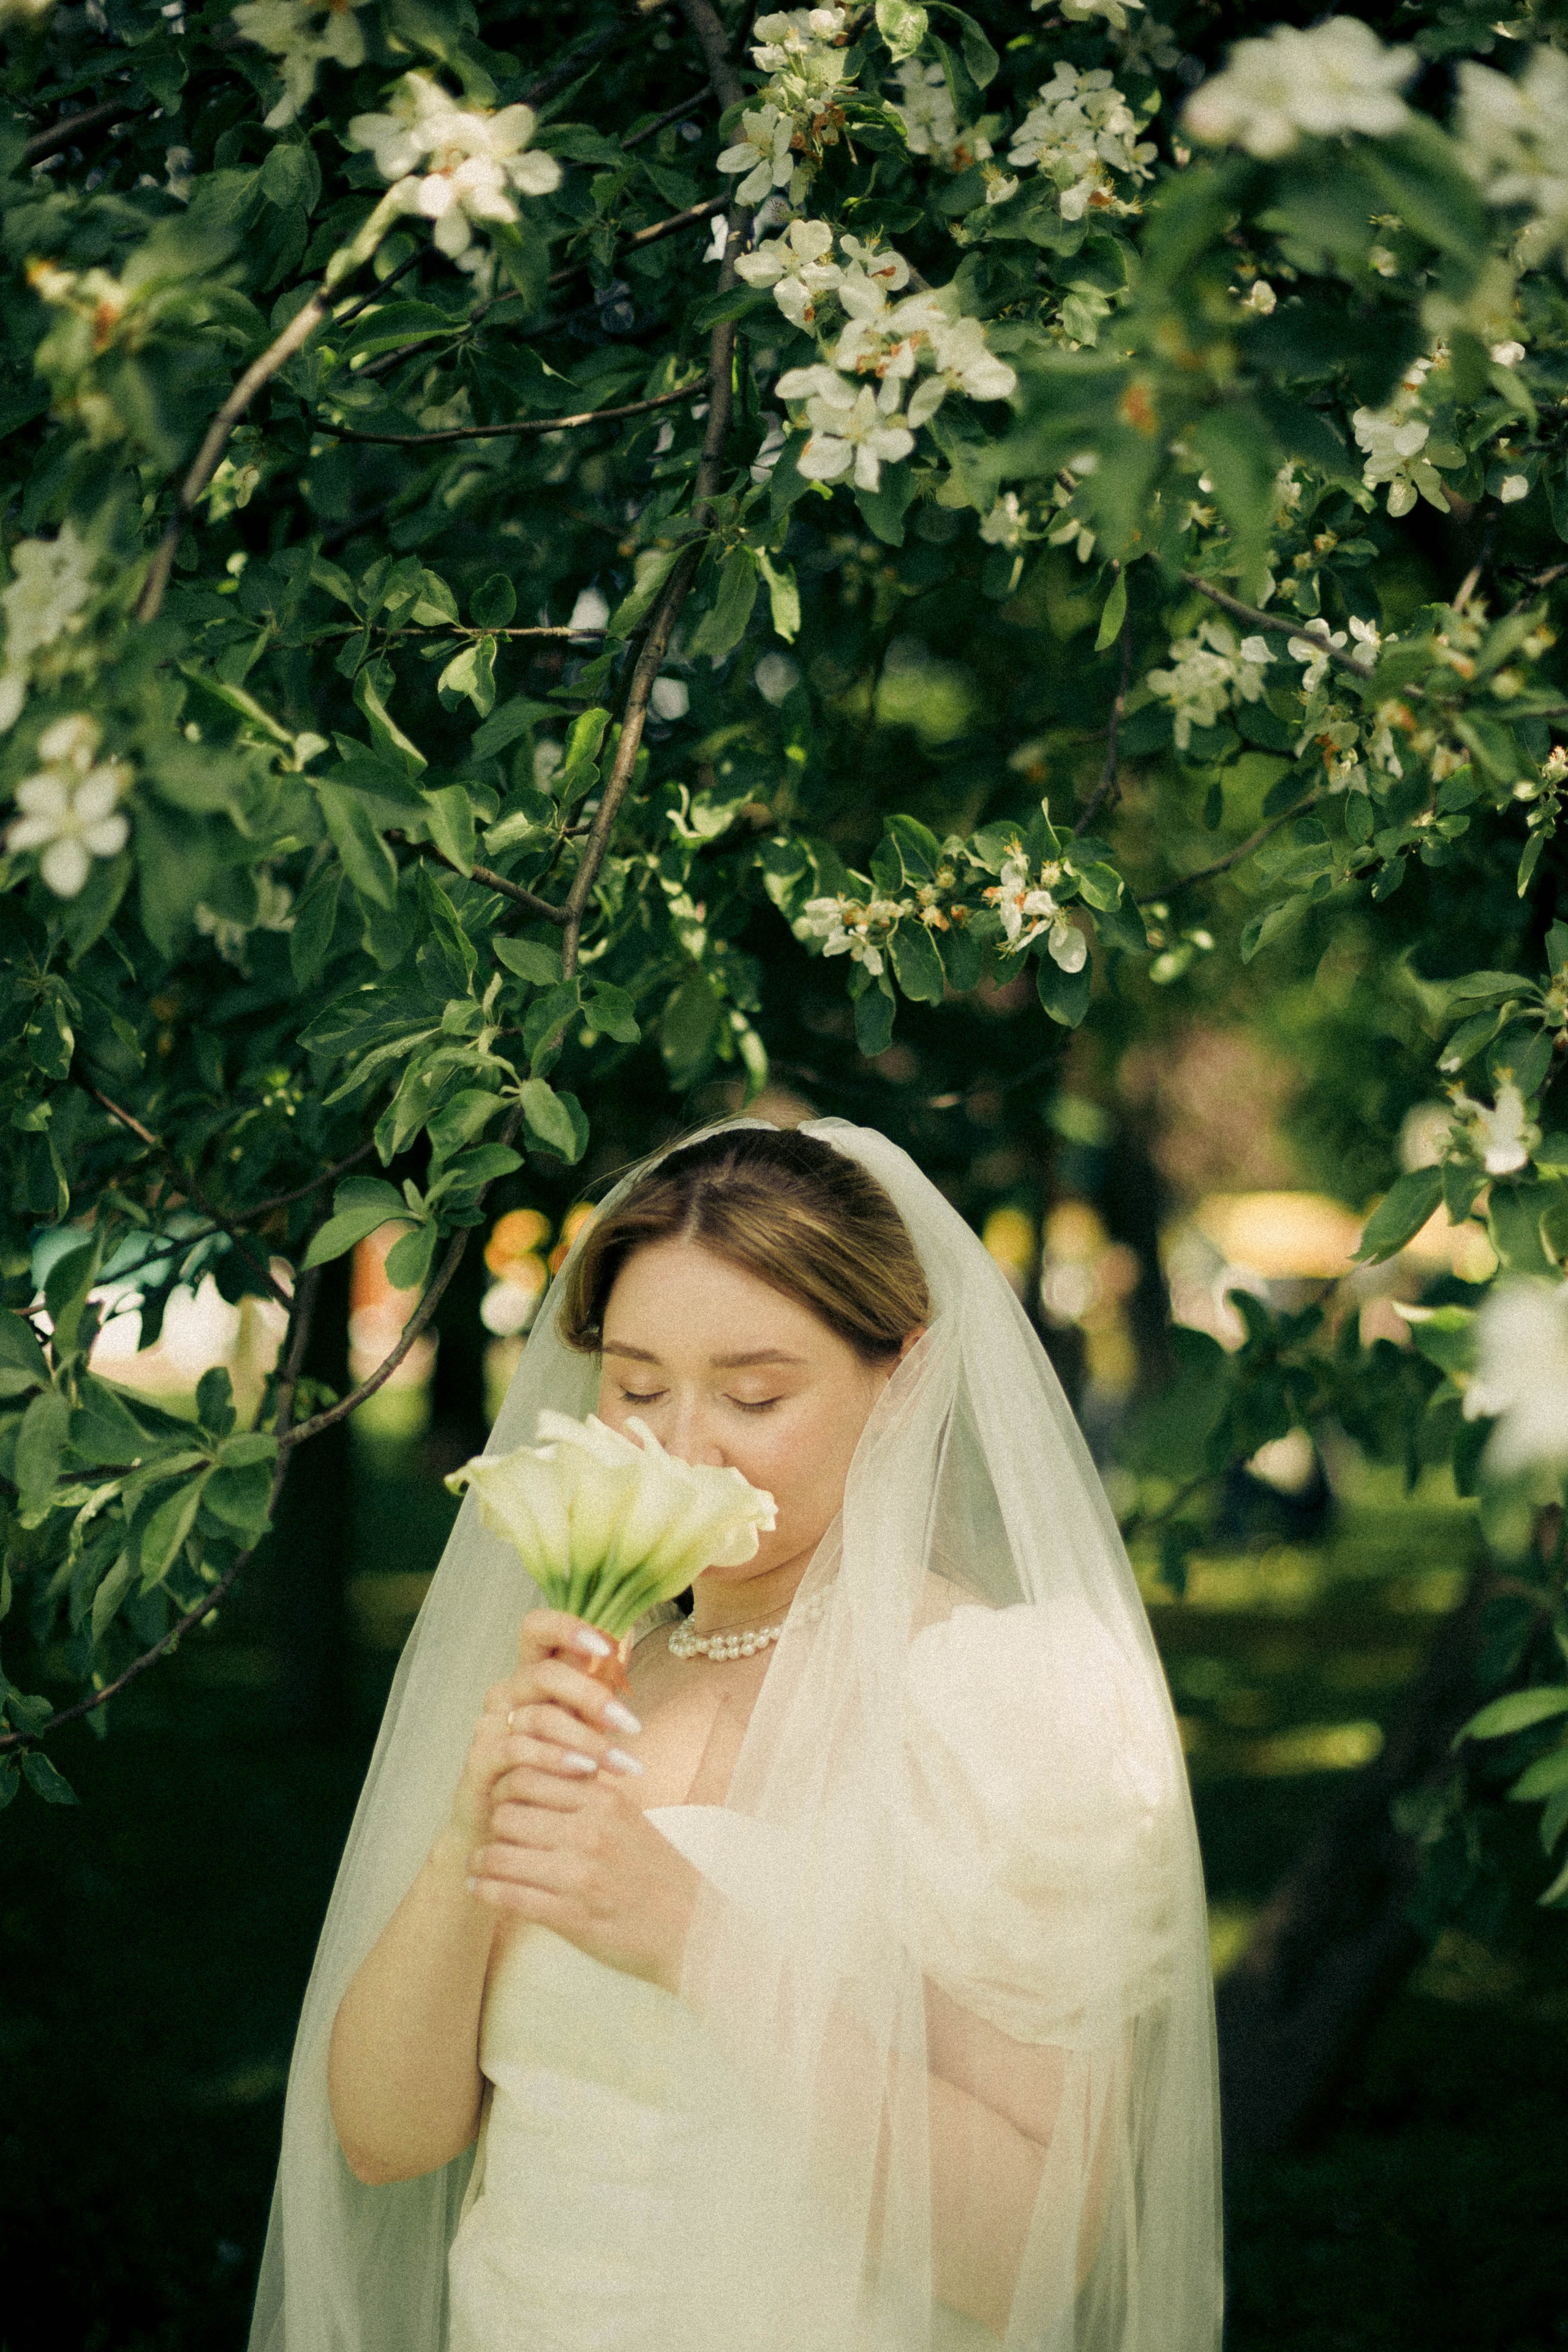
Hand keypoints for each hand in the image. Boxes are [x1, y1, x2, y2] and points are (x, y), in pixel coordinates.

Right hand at [447, 1607, 644, 1853]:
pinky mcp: (480, 1759)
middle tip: (632, 1725)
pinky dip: (557, 1759)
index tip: (607, 1646)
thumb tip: (628, 1646)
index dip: (567, 1627)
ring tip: (622, 1763)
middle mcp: (507, 1693)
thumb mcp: (581, 1729)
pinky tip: (585, 1773)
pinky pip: (519, 1749)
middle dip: (593, 1697)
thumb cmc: (552, 1773)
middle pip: (545, 1674)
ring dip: (588, 1739)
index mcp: (531, 1675)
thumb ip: (595, 1694)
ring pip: (539, 1716)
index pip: (537, 1628)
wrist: (507, 1828)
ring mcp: (490, 1724)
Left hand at [467, 1755, 701, 1994]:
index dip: (507, 1788)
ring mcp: (579, 1875)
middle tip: (490, 1835)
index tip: (503, 1800)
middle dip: (492, 1825)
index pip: (529, 1776)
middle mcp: (590, 1832)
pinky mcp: (571, 1916)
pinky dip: (486, 1891)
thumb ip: (588, 1798)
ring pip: (499, 1854)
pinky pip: (508, 1896)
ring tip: (478, 1865)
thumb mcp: (630, 1820)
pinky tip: (479, 1889)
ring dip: (481, 1861)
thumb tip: (541, 1777)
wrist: (692, 1929)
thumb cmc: (657, 1874)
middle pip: (507, 1813)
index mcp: (605, 1801)